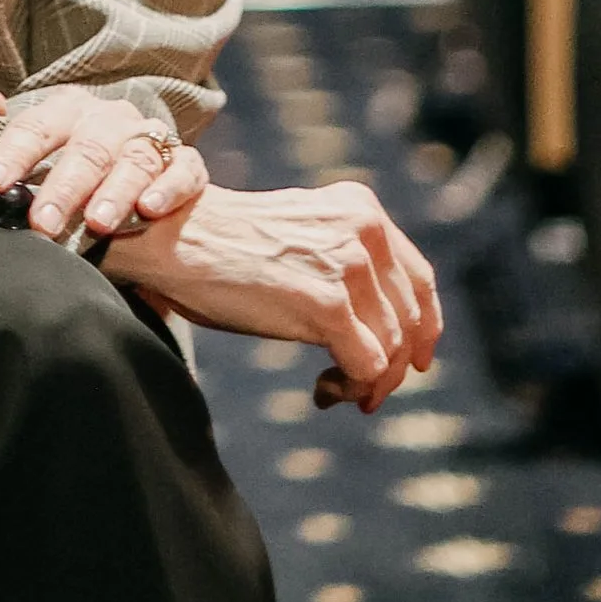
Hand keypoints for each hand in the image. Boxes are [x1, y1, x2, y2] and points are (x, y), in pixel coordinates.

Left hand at [0, 85, 209, 244]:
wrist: (135, 186)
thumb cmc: (68, 164)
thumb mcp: (31, 146)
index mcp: (67, 109)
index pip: (35, 126)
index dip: (12, 154)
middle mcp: (110, 118)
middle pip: (87, 148)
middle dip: (63, 186)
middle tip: (42, 223)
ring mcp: (151, 138)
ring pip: (135, 159)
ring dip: (115, 191)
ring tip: (97, 224)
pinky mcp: (187, 165)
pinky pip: (184, 170)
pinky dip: (168, 188)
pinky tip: (150, 209)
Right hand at [99, 179, 440, 409]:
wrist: (175, 240)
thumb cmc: (226, 247)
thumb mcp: (302, 237)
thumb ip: (346, 261)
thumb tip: (388, 327)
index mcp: (361, 208)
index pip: (420, 279)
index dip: (425, 327)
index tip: (416, 361)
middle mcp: (363, 230)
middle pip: (408, 320)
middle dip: (392, 366)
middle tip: (360, 393)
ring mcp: (347, 266)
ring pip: (392, 348)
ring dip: (368, 381)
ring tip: (334, 390)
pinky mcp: (326, 304)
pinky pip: (367, 366)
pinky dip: (351, 387)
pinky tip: (322, 392)